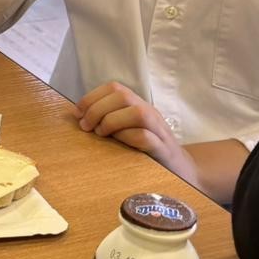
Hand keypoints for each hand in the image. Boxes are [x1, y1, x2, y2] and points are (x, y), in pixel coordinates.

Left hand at [75, 81, 197, 185]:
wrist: (181, 170)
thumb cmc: (146, 151)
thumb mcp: (126, 131)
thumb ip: (108, 121)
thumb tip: (79, 117)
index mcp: (138, 106)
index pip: (114, 88)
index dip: (92, 97)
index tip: (77, 114)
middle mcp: (149, 114)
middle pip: (123, 96)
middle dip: (97, 109)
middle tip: (86, 127)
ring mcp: (158, 131)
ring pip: (137, 113)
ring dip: (111, 121)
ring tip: (100, 134)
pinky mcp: (163, 150)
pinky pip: (146, 137)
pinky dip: (128, 137)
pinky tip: (117, 144)